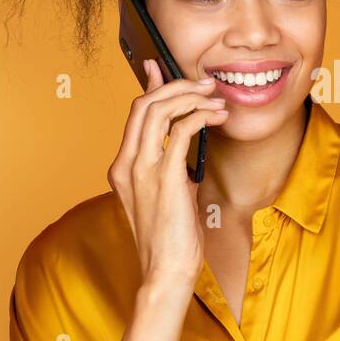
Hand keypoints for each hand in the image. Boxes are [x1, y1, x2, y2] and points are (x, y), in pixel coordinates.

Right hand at [107, 59, 227, 294]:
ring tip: (215, 98)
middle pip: (144, 104)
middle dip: (176, 85)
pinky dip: (200, 116)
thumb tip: (187, 141)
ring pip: (159, 110)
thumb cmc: (171, 240)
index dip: (150, 86)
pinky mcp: (165, 178)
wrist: (166, 273)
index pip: (134, 114)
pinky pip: (181, 131)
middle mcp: (127, 165)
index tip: (160, 67)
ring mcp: (142, 171)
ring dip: (190, 96)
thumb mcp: (169, 195)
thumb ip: (172, 166)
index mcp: (123, 168)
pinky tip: (217, 117)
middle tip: (205, 84)